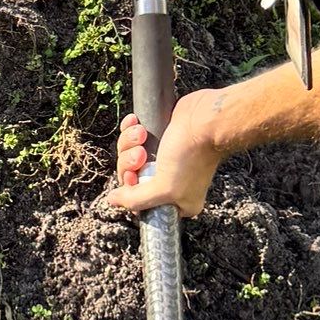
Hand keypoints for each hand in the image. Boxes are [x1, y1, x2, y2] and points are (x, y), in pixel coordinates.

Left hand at [102, 91, 225, 220]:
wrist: (205, 118)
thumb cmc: (192, 155)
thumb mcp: (164, 188)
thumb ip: (137, 199)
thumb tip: (114, 201)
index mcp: (177, 200)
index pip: (139, 201)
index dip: (130, 187)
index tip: (133, 175)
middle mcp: (171, 181)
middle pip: (132, 175)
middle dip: (130, 161)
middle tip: (141, 154)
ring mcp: (165, 157)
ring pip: (130, 154)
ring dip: (130, 142)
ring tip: (142, 134)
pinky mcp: (159, 136)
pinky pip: (133, 135)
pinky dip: (130, 128)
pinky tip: (136, 122)